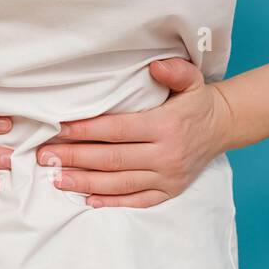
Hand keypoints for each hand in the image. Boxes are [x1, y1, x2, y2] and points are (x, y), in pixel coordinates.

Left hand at [34, 57, 235, 207]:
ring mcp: (167, 177)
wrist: (223, 127)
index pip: (117, 130)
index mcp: (165, 127)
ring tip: (56, 178)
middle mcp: (165, 155)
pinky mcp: (169, 191)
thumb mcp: (192, 80)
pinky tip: (87, 200)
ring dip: (85, 182)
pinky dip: (111, 202)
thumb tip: (155, 66)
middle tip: (46, 156)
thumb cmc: (198, 102)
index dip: (87, 131)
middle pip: (112, 159)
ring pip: (119, 183)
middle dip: (75, 158)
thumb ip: (174, 71)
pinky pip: (137, 201)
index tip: (60, 129)